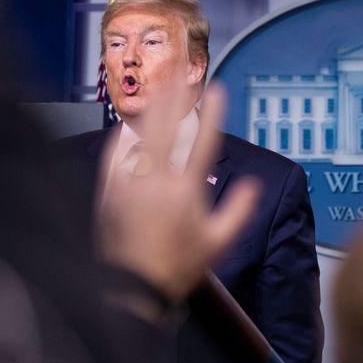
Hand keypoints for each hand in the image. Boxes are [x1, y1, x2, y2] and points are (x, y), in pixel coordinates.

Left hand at [96, 81, 260, 301]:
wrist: (133, 288)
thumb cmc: (175, 268)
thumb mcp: (218, 244)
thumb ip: (239, 211)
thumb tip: (253, 186)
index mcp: (185, 192)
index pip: (203, 142)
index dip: (213, 113)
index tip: (217, 91)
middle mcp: (156, 183)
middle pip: (167, 128)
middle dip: (175, 97)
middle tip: (181, 74)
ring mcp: (129, 185)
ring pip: (140, 136)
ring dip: (150, 110)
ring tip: (158, 89)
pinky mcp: (109, 192)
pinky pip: (115, 155)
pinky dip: (122, 138)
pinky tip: (127, 126)